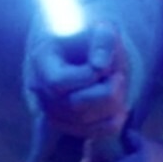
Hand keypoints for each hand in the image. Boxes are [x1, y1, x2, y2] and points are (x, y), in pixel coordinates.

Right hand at [29, 21, 130, 139]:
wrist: (81, 45)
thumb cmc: (91, 34)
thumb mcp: (100, 28)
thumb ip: (103, 41)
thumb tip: (100, 66)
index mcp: (42, 60)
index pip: (57, 81)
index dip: (85, 77)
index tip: (105, 65)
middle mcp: (40, 88)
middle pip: (72, 105)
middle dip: (105, 93)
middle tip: (120, 76)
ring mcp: (49, 108)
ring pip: (82, 122)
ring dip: (110, 107)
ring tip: (120, 87)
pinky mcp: (64, 122)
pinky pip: (87, 133)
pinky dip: (109, 124)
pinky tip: (122, 108)